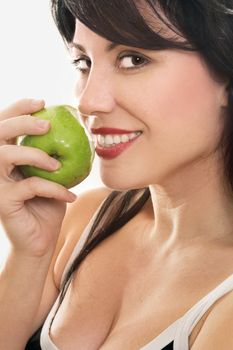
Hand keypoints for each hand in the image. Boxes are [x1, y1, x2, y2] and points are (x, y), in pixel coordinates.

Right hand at [0, 99, 76, 257]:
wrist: (41, 240)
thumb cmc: (48, 205)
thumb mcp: (53, 176)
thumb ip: (54, 155)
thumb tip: (75, 130)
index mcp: (7, 157)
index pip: (4, 125)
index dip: (18, 109)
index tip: (42, 102)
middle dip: (21, 122)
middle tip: (47, 124)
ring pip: (4, 155)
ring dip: (35, 154)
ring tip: (57, 165)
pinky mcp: (3, 202)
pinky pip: (29, 186)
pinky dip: (54, 188)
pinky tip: (70, 196)